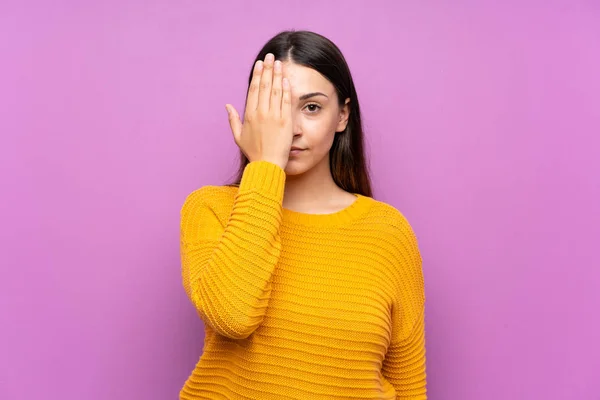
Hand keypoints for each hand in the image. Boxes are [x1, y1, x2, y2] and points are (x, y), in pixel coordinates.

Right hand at [225, 53, 292, 169]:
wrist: (267, 165)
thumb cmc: (254, 153)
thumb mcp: (238, 136)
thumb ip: (233, 119)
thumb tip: (227, 105)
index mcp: (249, 115)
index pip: (254, 89)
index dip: (257, 75)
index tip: (260, 64)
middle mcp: (261, 113)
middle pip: (264, 86)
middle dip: (268, 69)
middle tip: (271, 56)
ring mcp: (274, 117)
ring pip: (275, 90)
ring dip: (278, 75)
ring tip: (279, 63)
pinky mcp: (286, 122)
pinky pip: (286, 102)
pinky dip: (286, 89)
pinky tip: (286, 79)